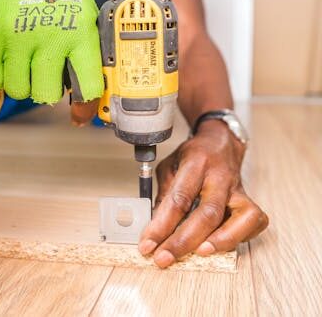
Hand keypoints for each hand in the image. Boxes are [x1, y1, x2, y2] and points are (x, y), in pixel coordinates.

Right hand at [0, 0, 102, 122]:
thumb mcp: (87, 16)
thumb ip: (88, 52)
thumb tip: (90, 93)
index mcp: (81, 33)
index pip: (88, 85)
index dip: (85, 106)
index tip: (81, 113)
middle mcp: (50, 37)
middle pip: (46, 95)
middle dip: (48, 92)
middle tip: (47, 78)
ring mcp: (17, 36)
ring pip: (19, 90)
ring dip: (24, 84)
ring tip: (27, 65)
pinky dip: (2, 76)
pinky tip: (10, 60)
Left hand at [138, 120, 268, 267]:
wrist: (220, 142)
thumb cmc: (193, 156)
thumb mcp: (170, 166)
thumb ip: (164, 194)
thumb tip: (154, 228)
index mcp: (196, 163)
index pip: (179, 198)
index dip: (162, 225)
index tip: (147, 244)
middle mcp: (220, 176)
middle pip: (208, 213)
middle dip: (184, 241)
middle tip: (164, 258)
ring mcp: (238, 189)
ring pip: (240, 218)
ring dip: (220, 241)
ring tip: (198, 254)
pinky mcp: (249, 199)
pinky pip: (254, 222)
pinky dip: (240, 237)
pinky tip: (220, 244)